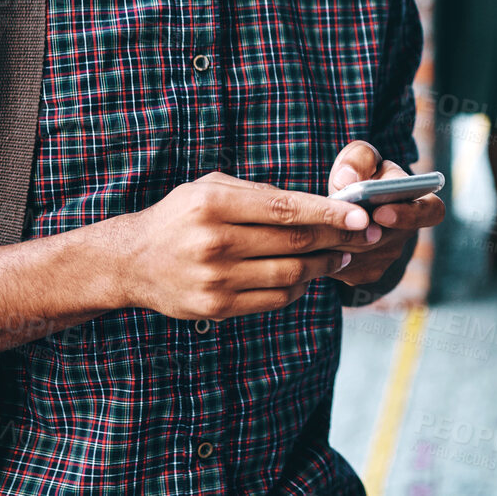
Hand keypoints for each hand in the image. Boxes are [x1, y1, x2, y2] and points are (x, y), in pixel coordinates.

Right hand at [111, 172, 374, 319]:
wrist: (131, 262)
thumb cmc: (180, 217)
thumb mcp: (211, 188)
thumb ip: (260, 193)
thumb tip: (317, 203)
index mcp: (214, 204)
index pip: (286, 209)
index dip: (330, 213)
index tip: (361, 214)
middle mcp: (214, 242)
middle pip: (294, 242)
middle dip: (338, 238)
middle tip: (365, 234)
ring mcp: (215, 279)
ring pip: (290, 274)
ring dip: (324, 265)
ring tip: (342, 254)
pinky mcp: (216, 308)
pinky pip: (274, 300)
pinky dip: (299, 288)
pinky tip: (309, 275)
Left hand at [326, 141, 445, 287]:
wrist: (349, 200)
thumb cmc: (360, 173)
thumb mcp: (361, 157)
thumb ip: (358, 160)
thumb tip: (349, 180)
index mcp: (418, 202)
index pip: (431, 212)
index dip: (409, 215)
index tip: (380, 212)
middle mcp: (406, 233)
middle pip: (386, 240)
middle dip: (357, 232)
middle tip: (331, 224)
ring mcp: (387, 256)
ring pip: (362, 256)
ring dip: (338, 244)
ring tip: (315, 227)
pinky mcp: (365, 272)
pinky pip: (345, 269)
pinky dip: (328, 256)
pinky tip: (313, 241)